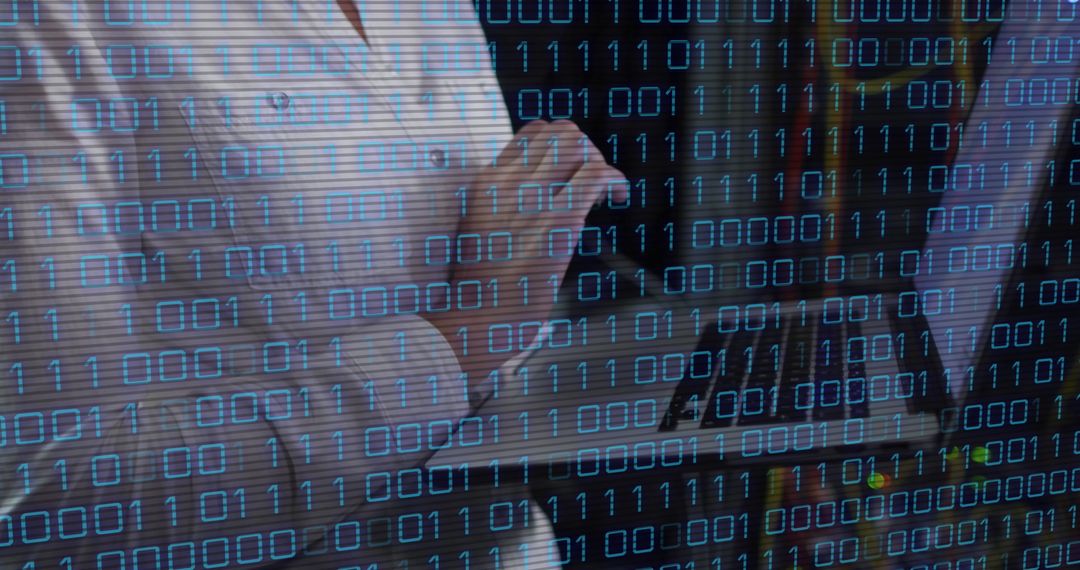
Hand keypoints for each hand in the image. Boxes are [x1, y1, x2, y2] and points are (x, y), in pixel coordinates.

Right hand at [428, 119, 627, 380]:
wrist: (473, 320)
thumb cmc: (482, 290)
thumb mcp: (481, 233)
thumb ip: (504, 210)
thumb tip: (537, 204)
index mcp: (488, 184)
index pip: (533, 133)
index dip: (562, 146)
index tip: (572, 173)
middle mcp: (508, 184)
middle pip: (560, 132)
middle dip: (586, 150)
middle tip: (592, 183)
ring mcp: (532, 201)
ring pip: (577, 144)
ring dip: (599, 162)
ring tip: (604, 192)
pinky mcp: (557, 222)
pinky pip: (595, 175)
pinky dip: (614, 178)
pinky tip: (617, 197)